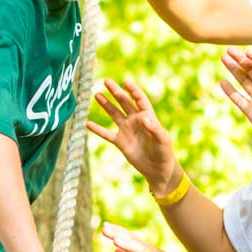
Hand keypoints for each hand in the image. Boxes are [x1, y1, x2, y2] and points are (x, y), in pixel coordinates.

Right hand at [85, 79, 182, 193]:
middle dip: (116, 92)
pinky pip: (107, 134)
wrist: (158, 169)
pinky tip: (87, 123)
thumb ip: (154, 128)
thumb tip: (144, 118)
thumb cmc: (164, 153)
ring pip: (114, 114)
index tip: (126, 82)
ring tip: (97, 95)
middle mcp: (136, 120)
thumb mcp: (162, 140)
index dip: (133, 91)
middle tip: (106, 81)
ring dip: (106, 105)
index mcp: (148, 116)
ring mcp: (127, 130)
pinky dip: (97, 129)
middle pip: (124, 102)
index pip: (139, 99)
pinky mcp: (120, 142)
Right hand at [219, 48, 251, 152]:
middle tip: (230, 49)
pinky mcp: (250, 111)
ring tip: (224, 58)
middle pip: (251, 69)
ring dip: (234, 69)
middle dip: (241, 59)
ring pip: (243, 80)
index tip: (248, 52)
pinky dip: (230, 91)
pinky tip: (222, 82)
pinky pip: (238, 98)